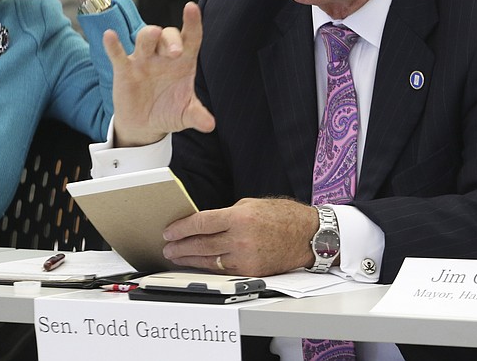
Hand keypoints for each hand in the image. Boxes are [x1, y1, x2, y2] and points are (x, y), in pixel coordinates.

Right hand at [103, 2, 214, 145]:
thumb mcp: (184, 115)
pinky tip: (110, 36)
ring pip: (145, 38)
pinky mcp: (124, 70)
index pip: (191, 38)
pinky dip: (113, 45)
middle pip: (168, 35)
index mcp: (183, 62)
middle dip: (171, 39)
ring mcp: (143, 60)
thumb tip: (210, 124)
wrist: (145, 124)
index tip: (192, 8)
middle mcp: (163, 56)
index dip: (192, 23)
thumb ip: (197, 115)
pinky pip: (118, 54)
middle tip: (176, 52)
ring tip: (153, 34)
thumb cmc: (168, 111)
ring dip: (148, 35)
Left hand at [162, 198, 318, 276]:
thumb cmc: (283, 217)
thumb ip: (227, 215)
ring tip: (176, 257)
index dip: (181, 228)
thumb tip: (205, 223)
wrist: (308, 236)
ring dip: (189, 259)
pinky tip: (198, 265)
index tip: (169, 231)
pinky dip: (207, 267)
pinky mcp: (252, 271)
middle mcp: (241, 238)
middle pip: (200, 244)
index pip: (201, 223)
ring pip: (209, 261)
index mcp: (240, 217)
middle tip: (167, 247)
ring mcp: (246, 257)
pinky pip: (223, 270)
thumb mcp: (251, 205)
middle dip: (180, 246)